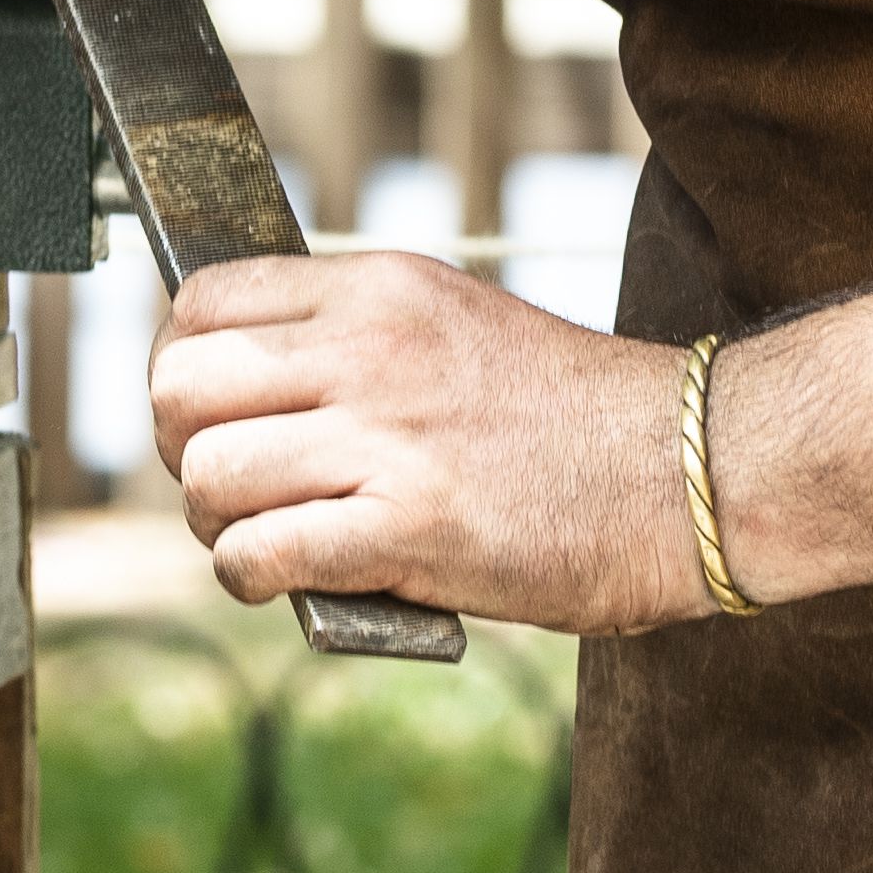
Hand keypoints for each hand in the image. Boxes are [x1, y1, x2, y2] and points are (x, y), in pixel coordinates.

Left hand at [150, 249, 704, 636]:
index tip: (205, 411)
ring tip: (254, 538)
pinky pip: (261, 550)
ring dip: (212, 521)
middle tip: (223, 483)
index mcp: (377, 289)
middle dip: (180, 445)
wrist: (692, 471)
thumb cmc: (580, 418)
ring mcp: (385, 436)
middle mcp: (367, 349)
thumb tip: (258, 391)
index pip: (201, 300)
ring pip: (208, 471)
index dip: (180, 365)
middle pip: (180, 384)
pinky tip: (278, 582)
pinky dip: (248, 576)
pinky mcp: (408, 527)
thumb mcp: (456, 325)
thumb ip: (357, 343)